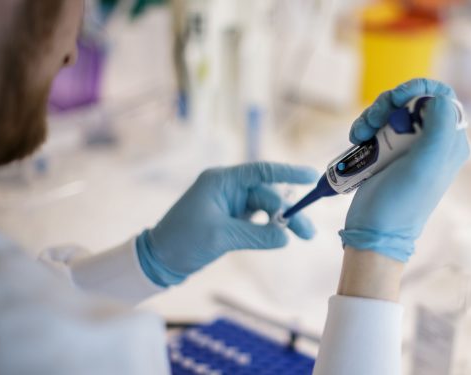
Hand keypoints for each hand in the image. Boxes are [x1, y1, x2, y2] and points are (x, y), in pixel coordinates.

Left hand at [136, 162, 317, 286]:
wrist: (159, 260)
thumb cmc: (183, 241)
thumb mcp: (221, 237)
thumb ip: (256, 234)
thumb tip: (286, 236)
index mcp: (222, 181)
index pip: (261, 172)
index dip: (288, 173)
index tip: (312, 176)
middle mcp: (228, 188)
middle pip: (268, 194)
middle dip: (288, 212)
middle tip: (307, 232)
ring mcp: (231, 203)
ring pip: (266, 208)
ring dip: (284, 221)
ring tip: (303, 236)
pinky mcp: (232, 219)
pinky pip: (259, 219)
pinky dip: (271, 227)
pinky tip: (283, 236)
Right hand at [340, 79, 469, 262]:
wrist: (374, 230)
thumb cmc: (401, 202)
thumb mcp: (426, 164)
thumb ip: (440, 128)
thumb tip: (439, 98)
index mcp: (450, 142)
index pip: (443, 97)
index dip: (420, 89)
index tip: (398, 97)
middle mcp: (433, 141)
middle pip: (413, 100)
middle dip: (389, 104)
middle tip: (373, 120)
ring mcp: (410, 146)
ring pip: (393, 110)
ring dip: (373, 115)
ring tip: (360, 134)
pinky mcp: (389, 151)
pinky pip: (378, 125)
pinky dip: (365, 126)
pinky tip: (357, 139)